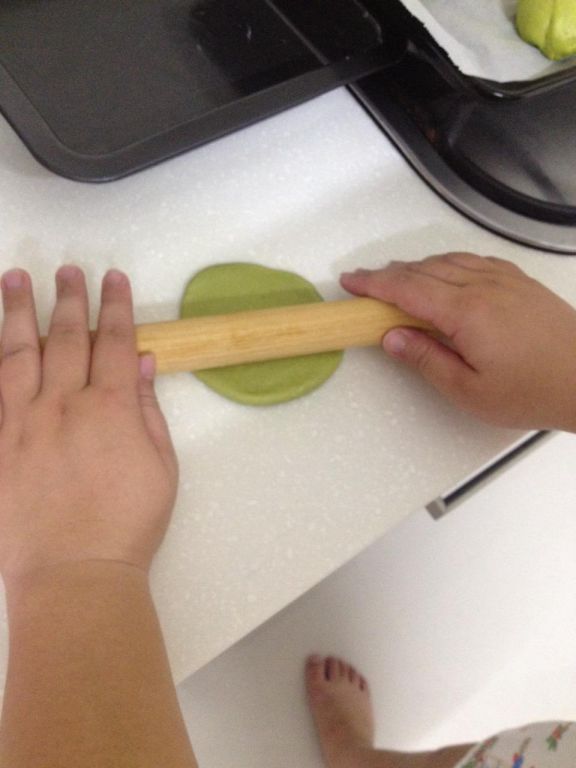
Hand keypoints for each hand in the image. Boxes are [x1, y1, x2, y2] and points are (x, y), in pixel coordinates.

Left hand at [0, 266, 177, 584]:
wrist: (73, 573)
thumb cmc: (127, 524)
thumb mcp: (161, 468)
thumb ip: (149, 411)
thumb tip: (144, 364)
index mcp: (111, 408)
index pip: (114, 342)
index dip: (114, 306)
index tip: (111, 277)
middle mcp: (62, 404)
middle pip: (65, 338)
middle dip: (68, 299)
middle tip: (65, 269)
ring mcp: (20, 423)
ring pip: (16, 354)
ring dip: (17, 312)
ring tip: (13, 278)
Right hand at [341, 253, 575, 430]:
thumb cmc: (532, 391)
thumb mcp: (469, 390)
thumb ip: (425, 359)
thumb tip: (391, 337)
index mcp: (466, 311)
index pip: (407, 288)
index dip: (373, 284)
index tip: (350, 282)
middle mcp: (483, 285)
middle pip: (423, 269)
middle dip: (388, 274)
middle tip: (364, 284)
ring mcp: (504, 279)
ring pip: (447, 260)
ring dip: (416, 267)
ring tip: (396, 280)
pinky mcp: (519, 281)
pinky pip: (473, 260)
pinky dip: (447, 262)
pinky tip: (443, 272)